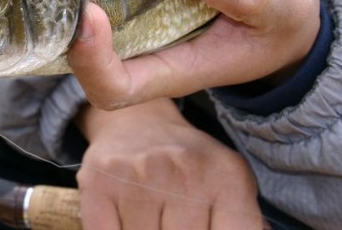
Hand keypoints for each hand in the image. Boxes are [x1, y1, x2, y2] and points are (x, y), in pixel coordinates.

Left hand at [68, 0, 320, 108]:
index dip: (93, 62)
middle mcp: (151, 58)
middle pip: (90, 64)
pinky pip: (110, 6)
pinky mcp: (147, 10)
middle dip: (71, 32)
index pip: (118, 88)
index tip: (92, 15)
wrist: (282, 24)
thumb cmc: (281, 25)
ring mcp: (145, 35)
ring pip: (93, 36)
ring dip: (76, 8)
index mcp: (178, 72)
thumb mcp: (282, 8)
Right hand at [76, 99, 263, 228]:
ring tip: (152, 220)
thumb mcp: (228, 187)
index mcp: (227, 176)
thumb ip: (243, 223)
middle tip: (171, 222)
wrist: (135, 122)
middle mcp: (183, 170)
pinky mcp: (98, 182)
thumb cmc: (187, 168)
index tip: (200, 228)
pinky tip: (124, 222)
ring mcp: (138, 176)